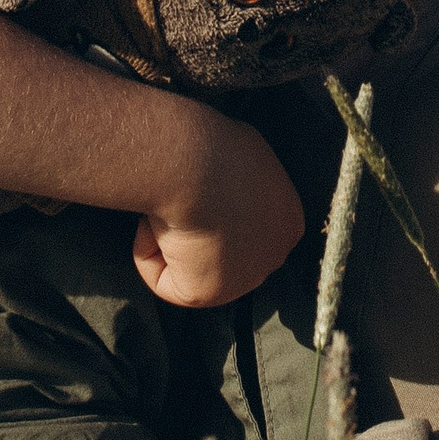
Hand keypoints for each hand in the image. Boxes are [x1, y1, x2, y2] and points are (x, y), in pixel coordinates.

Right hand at [136, 112, 303, 305]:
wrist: (195, 162)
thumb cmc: (214, 146)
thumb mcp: (240, 148)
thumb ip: (238, 171)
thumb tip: (217, 173)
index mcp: (288, 219)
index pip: (249, 226)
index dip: (215, 209)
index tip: (193, 190)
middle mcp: (274, 253)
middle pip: (224, 252)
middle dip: (196, 236)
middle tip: (173, 204)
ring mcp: (243, 278)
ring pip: (192, 266)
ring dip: (172, 243)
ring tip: (164, 210)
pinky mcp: (208, 294)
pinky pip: (166, 281)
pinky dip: (149, 255)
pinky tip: (153, 226)